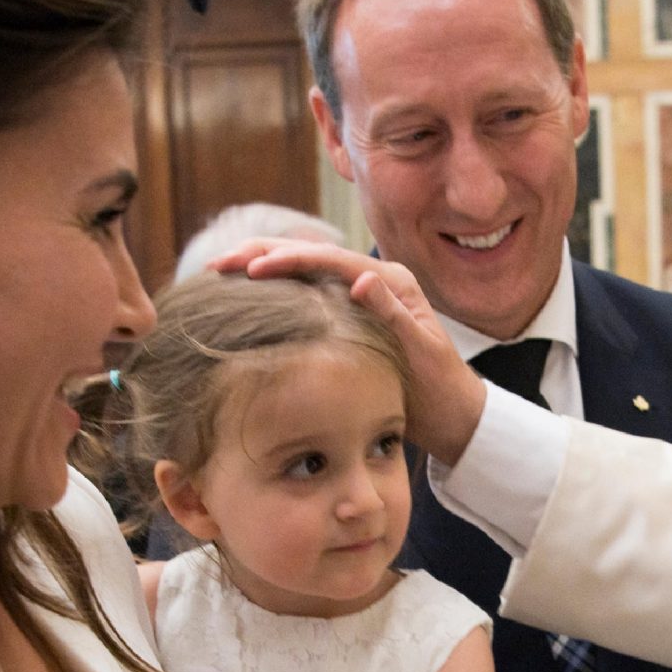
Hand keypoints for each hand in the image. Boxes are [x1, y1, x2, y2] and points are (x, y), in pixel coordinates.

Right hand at [208, 240, 487, 464]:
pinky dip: (273, 291)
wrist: (455, 416)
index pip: (329, 259)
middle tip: (216, 264)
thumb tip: (360, 278)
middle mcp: (374, 279)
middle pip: (309, 255)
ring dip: (260, 268)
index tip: (247, 269)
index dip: (286, 260)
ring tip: (218, 273)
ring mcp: (360, 295)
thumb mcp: (419, 351)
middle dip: (260, 254)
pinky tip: (244, 297)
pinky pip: (305, 293)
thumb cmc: (440, 389)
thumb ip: (392, 313)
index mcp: (392, 280)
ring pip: (302, 271)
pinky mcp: (349, 314)